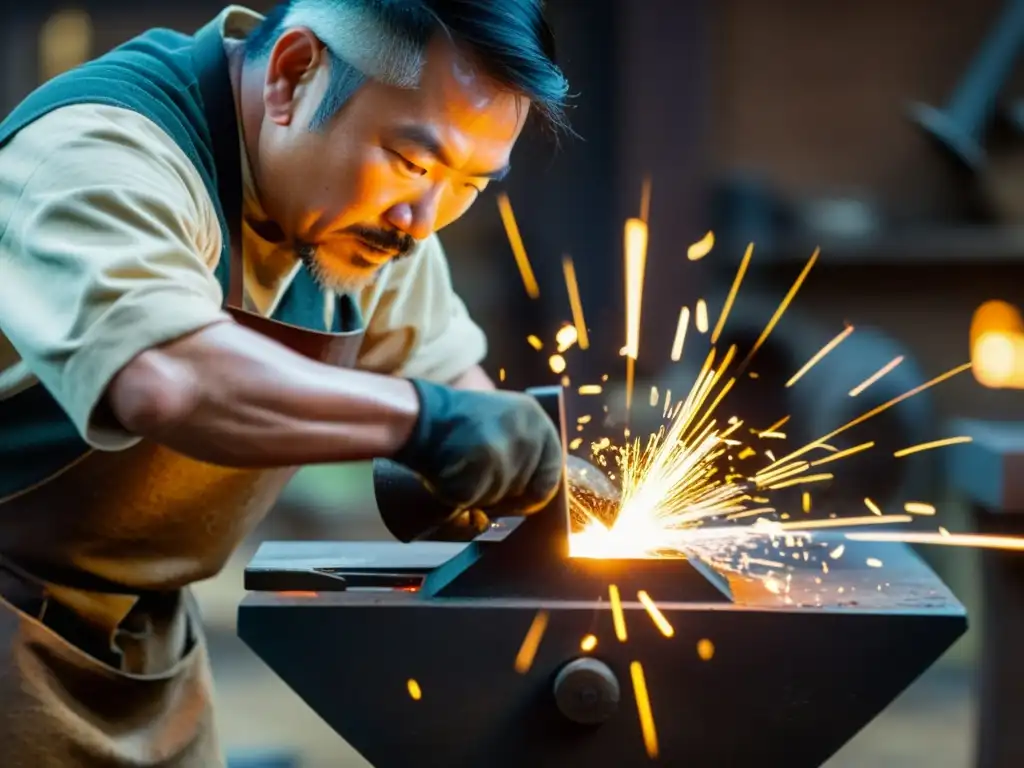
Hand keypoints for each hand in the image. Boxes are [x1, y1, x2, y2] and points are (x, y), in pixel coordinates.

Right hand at [393, 379, 563, 516]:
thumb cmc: (458, 425)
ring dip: (482, 494)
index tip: (525, 498)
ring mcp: (506, 452)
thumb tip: (540, 494)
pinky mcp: (483, 470)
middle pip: (528, 489)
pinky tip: (452, 473)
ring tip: (464, 466)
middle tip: (480, 474)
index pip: (553, 469)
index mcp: (535, 417)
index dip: (538, 489)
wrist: (420, 416)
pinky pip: (477, 500)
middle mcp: (528, 432)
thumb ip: (524, 451)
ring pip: (501, 497)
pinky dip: (462, 496)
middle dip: (505, 493)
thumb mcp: (502, 423)